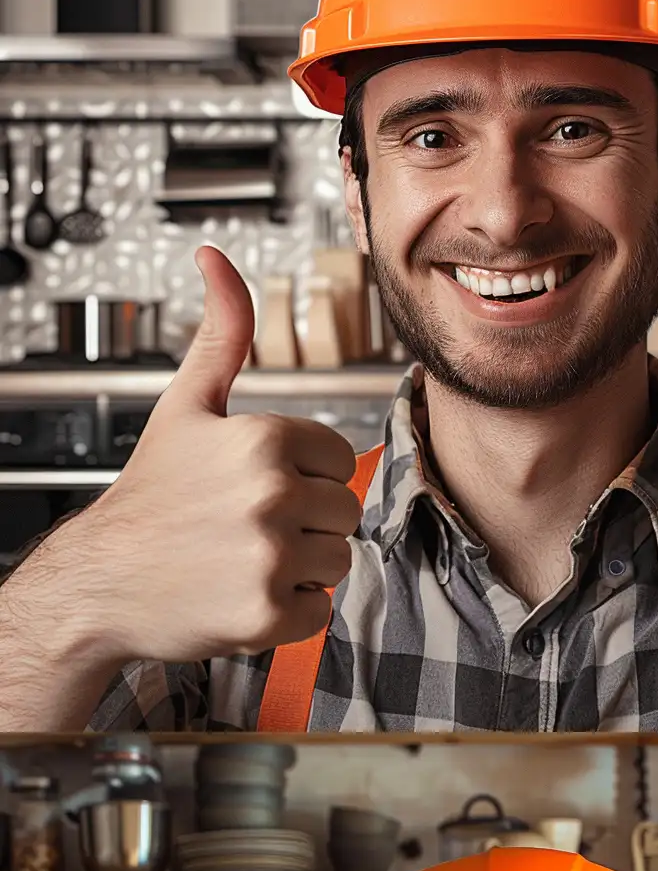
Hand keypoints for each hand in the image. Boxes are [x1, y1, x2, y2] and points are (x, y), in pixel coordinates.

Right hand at [64, 247, 362, 664]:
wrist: (100, 582)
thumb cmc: (152, 496)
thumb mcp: (186, 406)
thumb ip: (223, 335)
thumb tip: (218, 259)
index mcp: (263, 439)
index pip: (339, 460)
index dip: (302, 475)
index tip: (254, 485)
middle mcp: (271, 495)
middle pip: (344, 511)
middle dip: (305, 521)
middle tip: (245, 526)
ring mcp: (272, 556)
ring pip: (338, 559)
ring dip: (300, 565)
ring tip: (242, 557)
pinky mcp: (271, 611)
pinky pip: (321, 607)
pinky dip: (289, 609)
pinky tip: (241, 592)